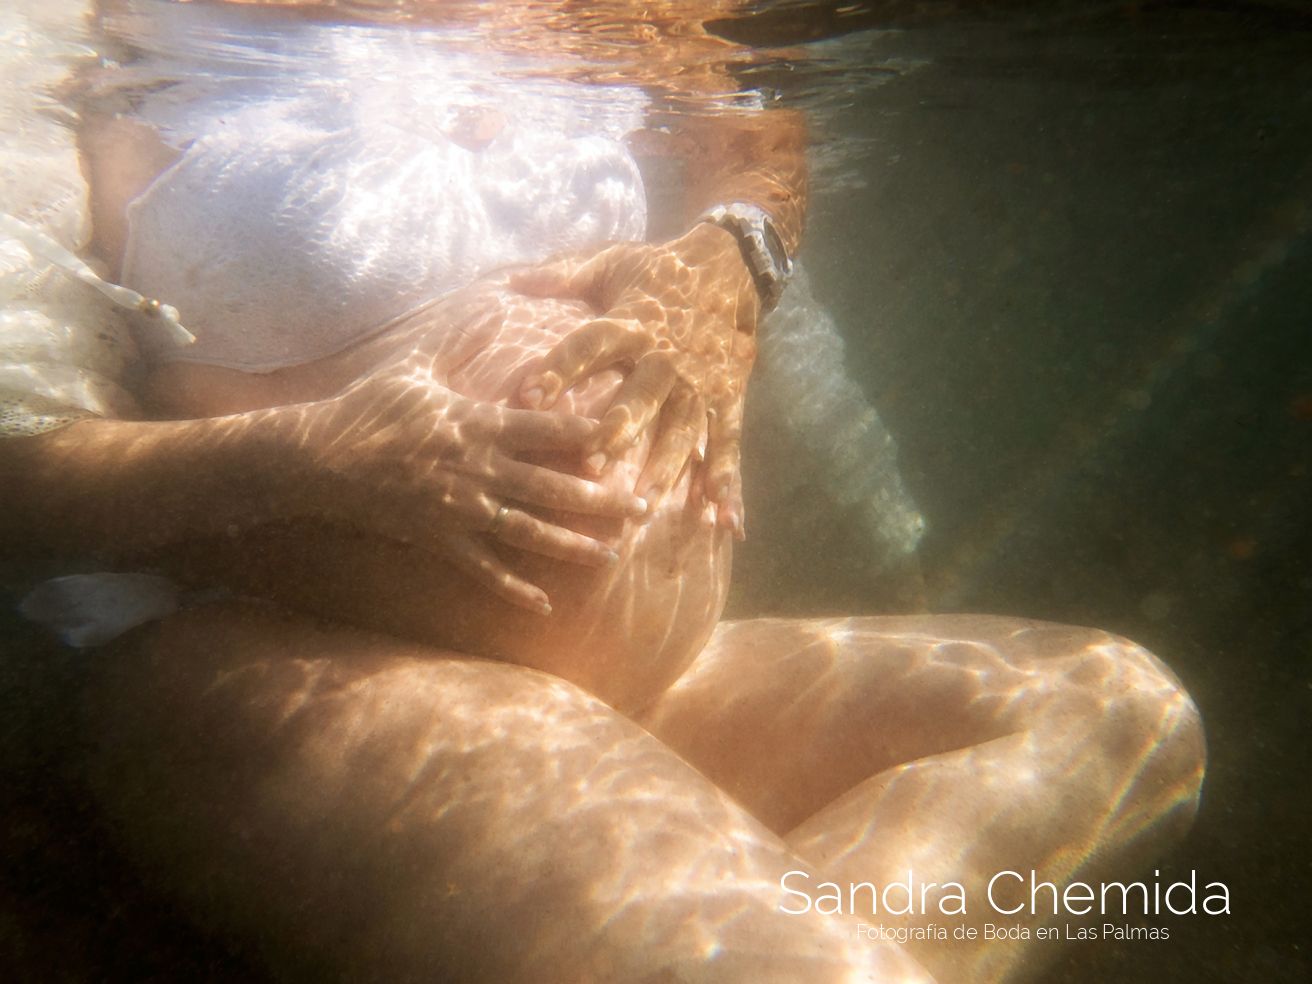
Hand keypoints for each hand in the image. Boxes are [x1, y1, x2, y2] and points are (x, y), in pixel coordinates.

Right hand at [285, 368, 648, 614]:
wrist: (320, 458)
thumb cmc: (370, 409)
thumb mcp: (416, 368)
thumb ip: (461, 340)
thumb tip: (494, 301)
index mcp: (478, 424)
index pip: (545, 429)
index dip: (588, 434)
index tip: (628, 437)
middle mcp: (478, 469)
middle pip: (552, 486)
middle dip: (601, 499)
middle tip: (645, 508)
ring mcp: (460, 508)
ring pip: (528, 531)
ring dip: (572, 546)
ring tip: (613, 555)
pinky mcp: (439, 539)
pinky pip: (484, 569)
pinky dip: (514, 589)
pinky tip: (545, 605)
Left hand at [511, 223, 758, 537]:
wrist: (731, 264)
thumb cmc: (656, 271)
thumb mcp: (610, 262)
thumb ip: (561, 276)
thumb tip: (509, 283)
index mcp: (632, 321)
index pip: (591, 344)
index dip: (560, 368)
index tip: (527, 397)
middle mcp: (667, 355)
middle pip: (640, 395)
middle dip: (618, 430)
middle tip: (592, 466)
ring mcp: (702, 381)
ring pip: (682, 428)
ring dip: (666, 468)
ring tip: (645, 507)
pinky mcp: (729, 398)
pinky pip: (727, 443)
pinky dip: (727, 482)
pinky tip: (724, 522)